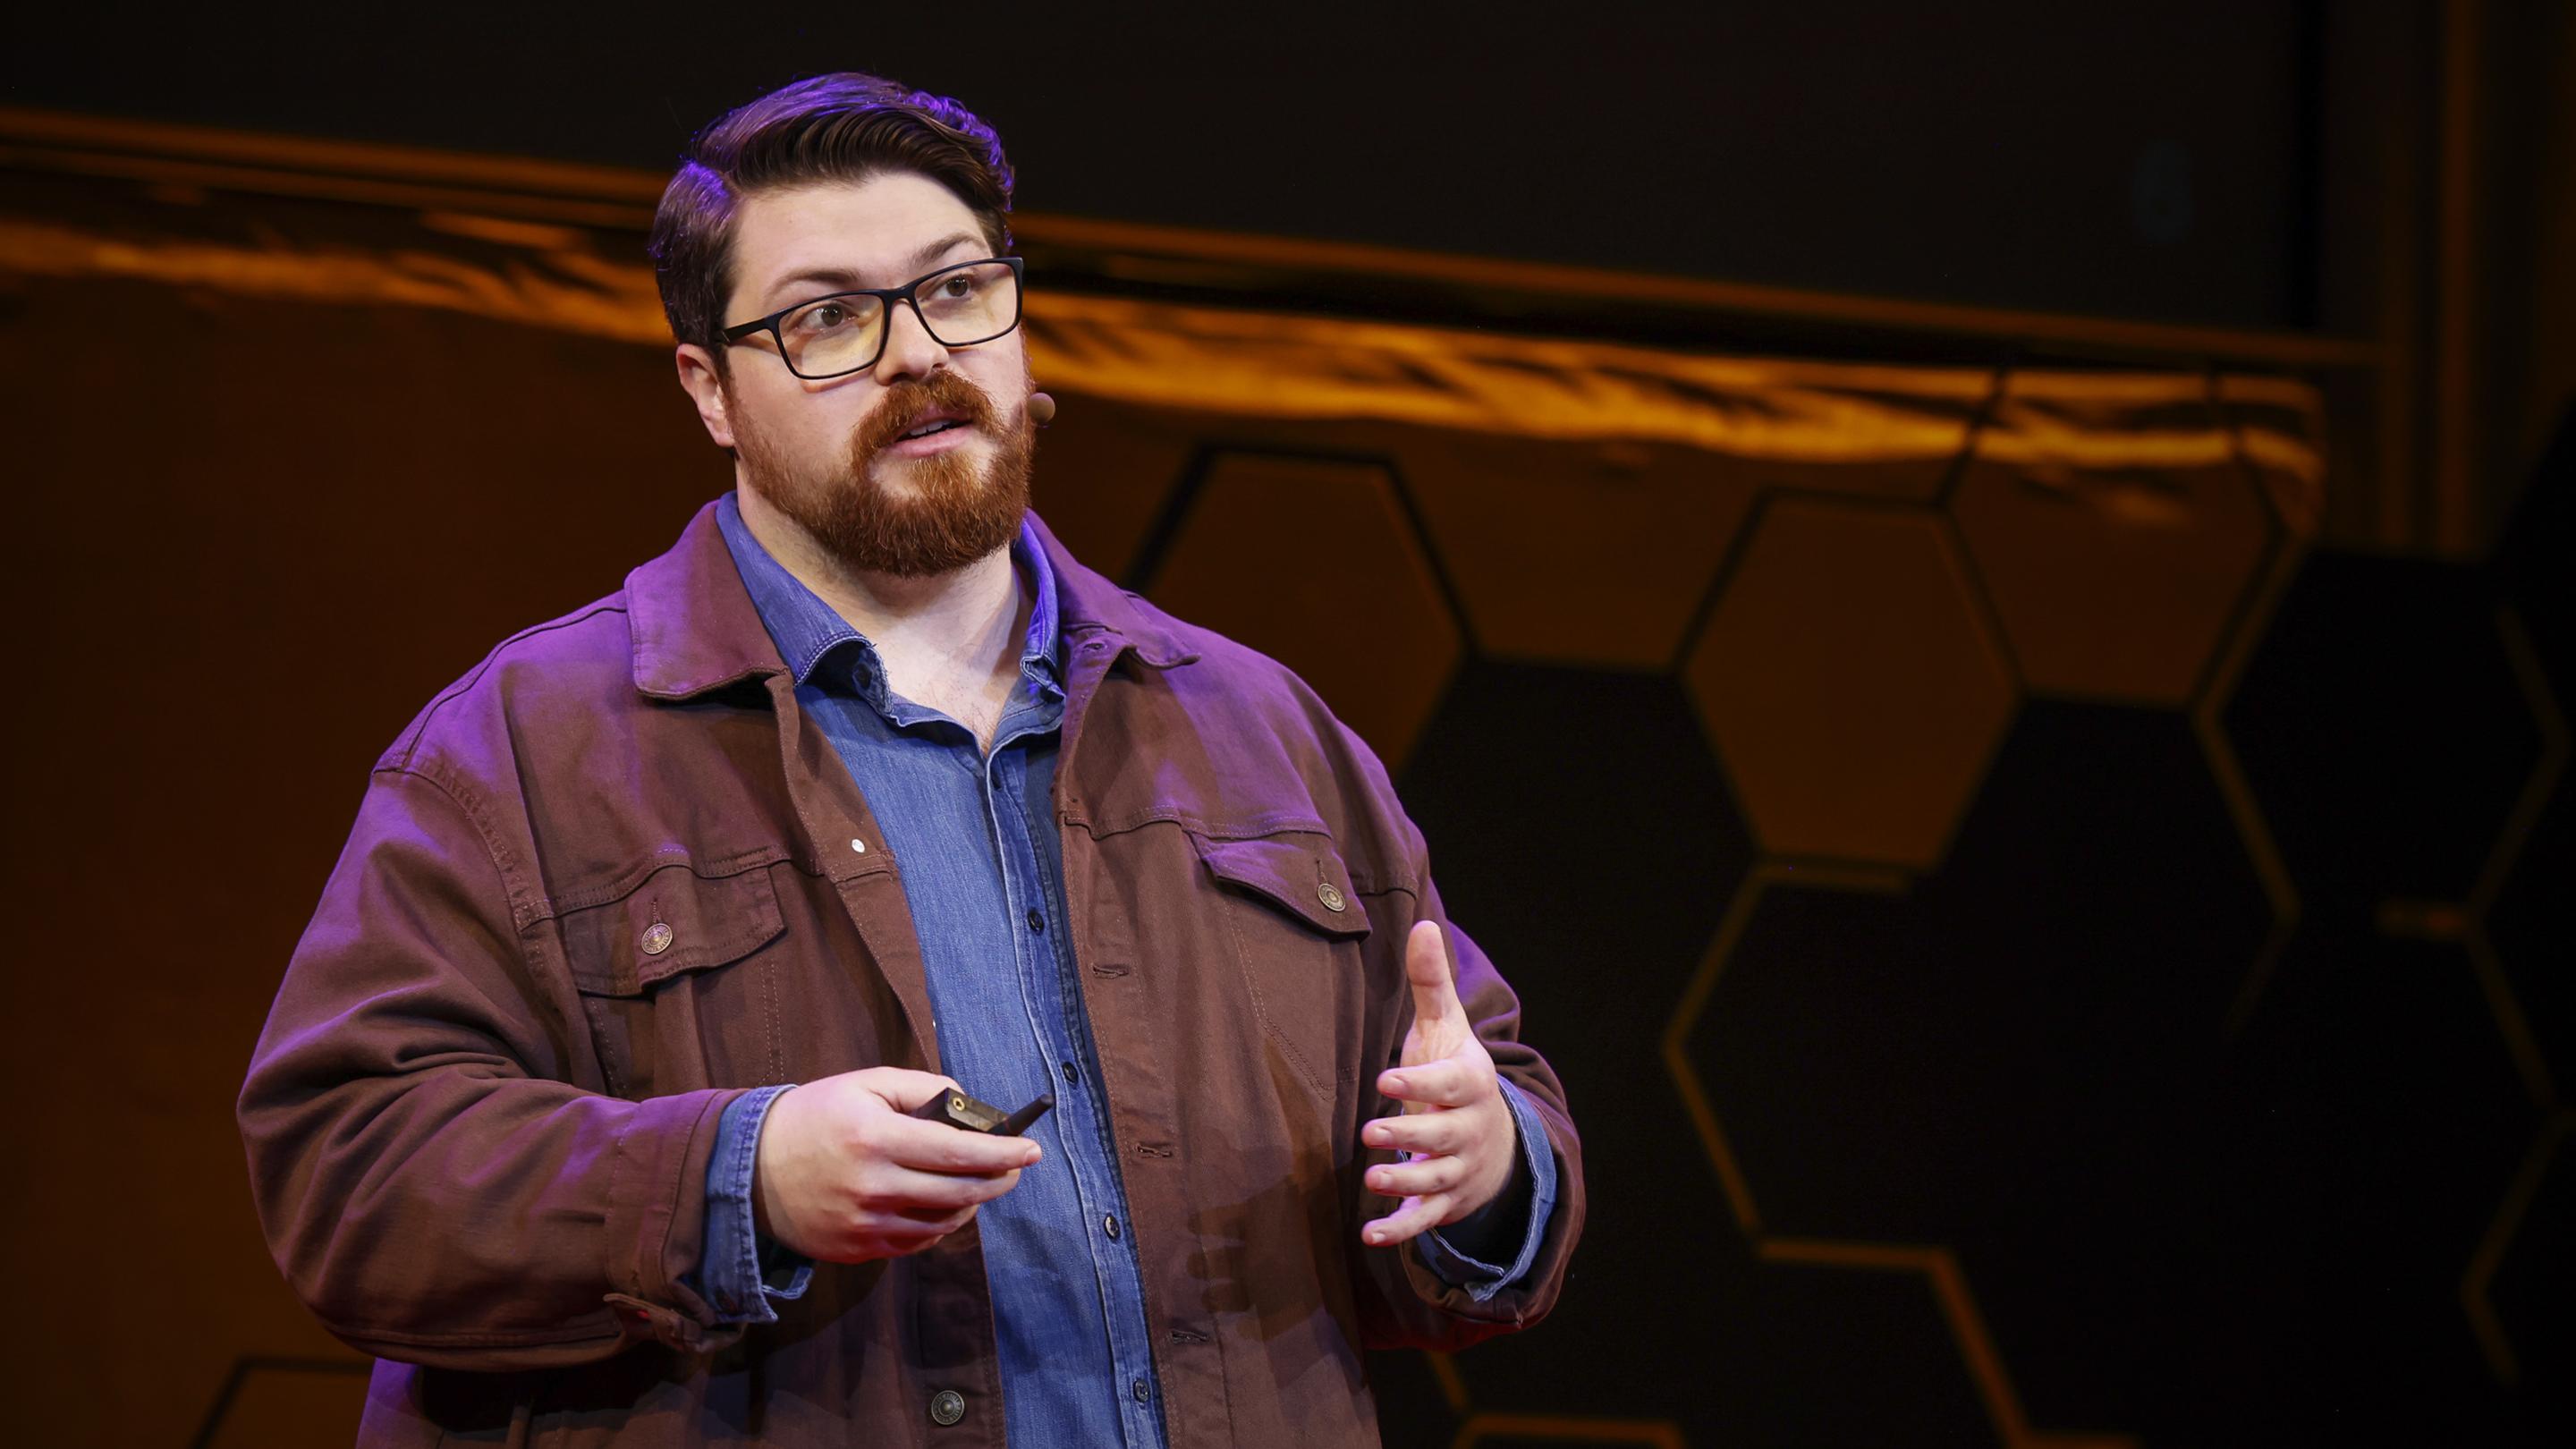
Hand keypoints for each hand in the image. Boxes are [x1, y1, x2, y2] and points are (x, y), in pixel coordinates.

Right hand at [753, 1066, 1039, 1263]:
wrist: (750, 1168)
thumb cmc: (816, 1116)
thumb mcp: (866, 1085)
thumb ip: (923, 1089)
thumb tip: (971, 1108)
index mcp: (876, 1138)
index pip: (959, 1152)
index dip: (1003, 1153)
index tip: (1032, 1150)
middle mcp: (873, 1186)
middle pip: (960, 1191)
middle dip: (999, 1180)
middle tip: (1015, 1168)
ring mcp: (866, 1224)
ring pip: (944, 1221)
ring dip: (972, 1202)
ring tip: (979, 1182)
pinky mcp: (859, 1249)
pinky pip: (918, 1241)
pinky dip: (941, 1223)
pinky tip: (945, 1204)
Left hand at [1359, 920, 1515, 1246]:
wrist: (1497, 1140)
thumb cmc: (1456, 1076)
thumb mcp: (1447, 1030)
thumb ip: (1430, 984)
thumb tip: (1422, 923)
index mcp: (1469, 1084)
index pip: (1448, 1085)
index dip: (1420, 1084)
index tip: (1386, 1079)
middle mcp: (1469, 1130)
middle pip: (1443, 1135)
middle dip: (1410, 1135)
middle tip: (1370, 1132)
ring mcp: (1459, 1170)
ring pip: (1436, 1181)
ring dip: (1405, 1183)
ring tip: (1371, 1178)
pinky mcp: (1446, 1204)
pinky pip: (1427, 1221)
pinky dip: (1401, 1230)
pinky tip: (1370, 1235)